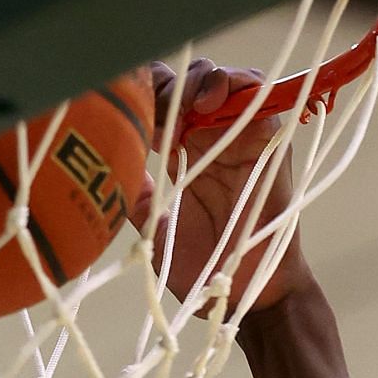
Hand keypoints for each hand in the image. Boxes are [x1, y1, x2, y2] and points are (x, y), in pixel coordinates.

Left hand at [135, 60, 315, 315]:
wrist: (238, 296)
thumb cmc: (202, 267)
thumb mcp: (155, 228)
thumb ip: (138, 196)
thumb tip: (107, 171)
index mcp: (186, 151)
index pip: (166, 100)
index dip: (150, 96)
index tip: (136, 118)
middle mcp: (214, 139)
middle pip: (193, 82)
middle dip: (172, 84)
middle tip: (160, 108)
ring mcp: (243, 139)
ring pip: (226, 81)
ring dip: (203, 81)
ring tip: (187, 101)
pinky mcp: (270, 145)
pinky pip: (262, 98)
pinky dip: (239, 86)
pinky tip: (212, 100)